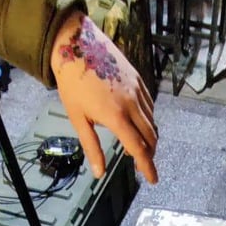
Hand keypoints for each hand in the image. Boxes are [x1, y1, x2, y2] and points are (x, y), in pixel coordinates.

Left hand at [52, 12, 157, 183]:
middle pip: (150, 137)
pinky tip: (138, 123)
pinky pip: (149, 105)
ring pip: (152, 121)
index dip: (147, 166)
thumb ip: (92, 146)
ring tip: (140, 146)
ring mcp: (137, 90)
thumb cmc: (72, 83)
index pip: (138, 149)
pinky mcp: (138, 79)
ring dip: (149, 137)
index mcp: (116, 117)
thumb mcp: (78, 119)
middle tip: (143, 164)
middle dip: (150, 154)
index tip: (152, 179)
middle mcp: (132, 104)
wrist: (76, 45)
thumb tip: (99, 172)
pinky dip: (147, 119)